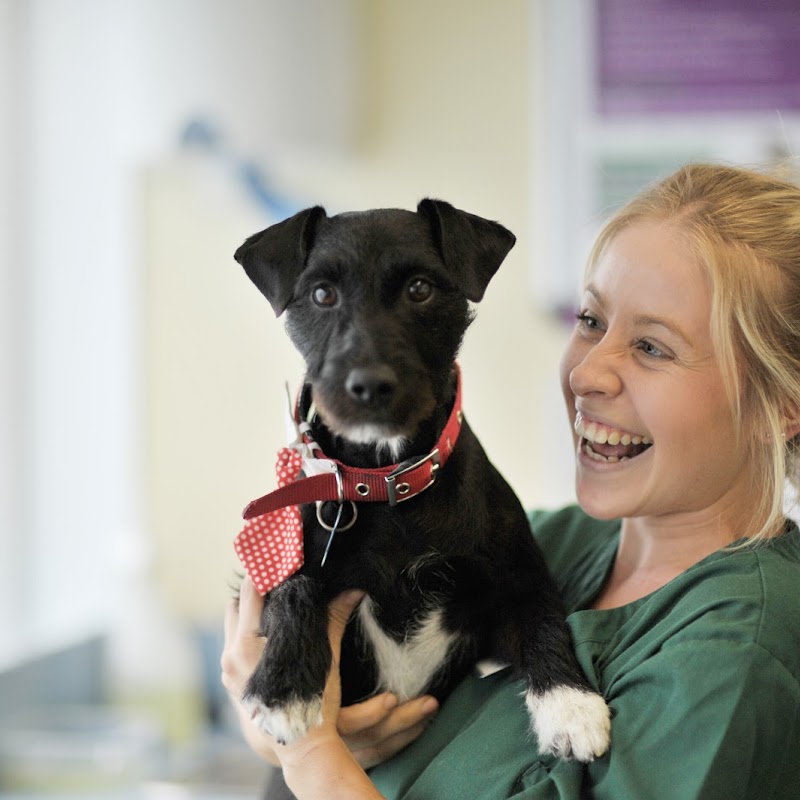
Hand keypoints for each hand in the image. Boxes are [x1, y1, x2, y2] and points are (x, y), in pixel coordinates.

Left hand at [221, 577, 438, 767]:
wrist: (299, 747)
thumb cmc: (310, 704)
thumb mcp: (323, 658)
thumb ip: (333, 620)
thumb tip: (352, 590)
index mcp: (249, 643)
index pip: (250, 590)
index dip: (264, 569)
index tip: (276, 555)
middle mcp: (233, 654)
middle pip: (236, 603)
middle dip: (256, 589)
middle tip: (279, 579)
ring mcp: (229, 670)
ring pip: (231, 624)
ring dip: (249, 611)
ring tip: (275, 606)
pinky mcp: (232, 682)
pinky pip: (233, 645)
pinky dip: (247, 633)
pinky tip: (270, 633)